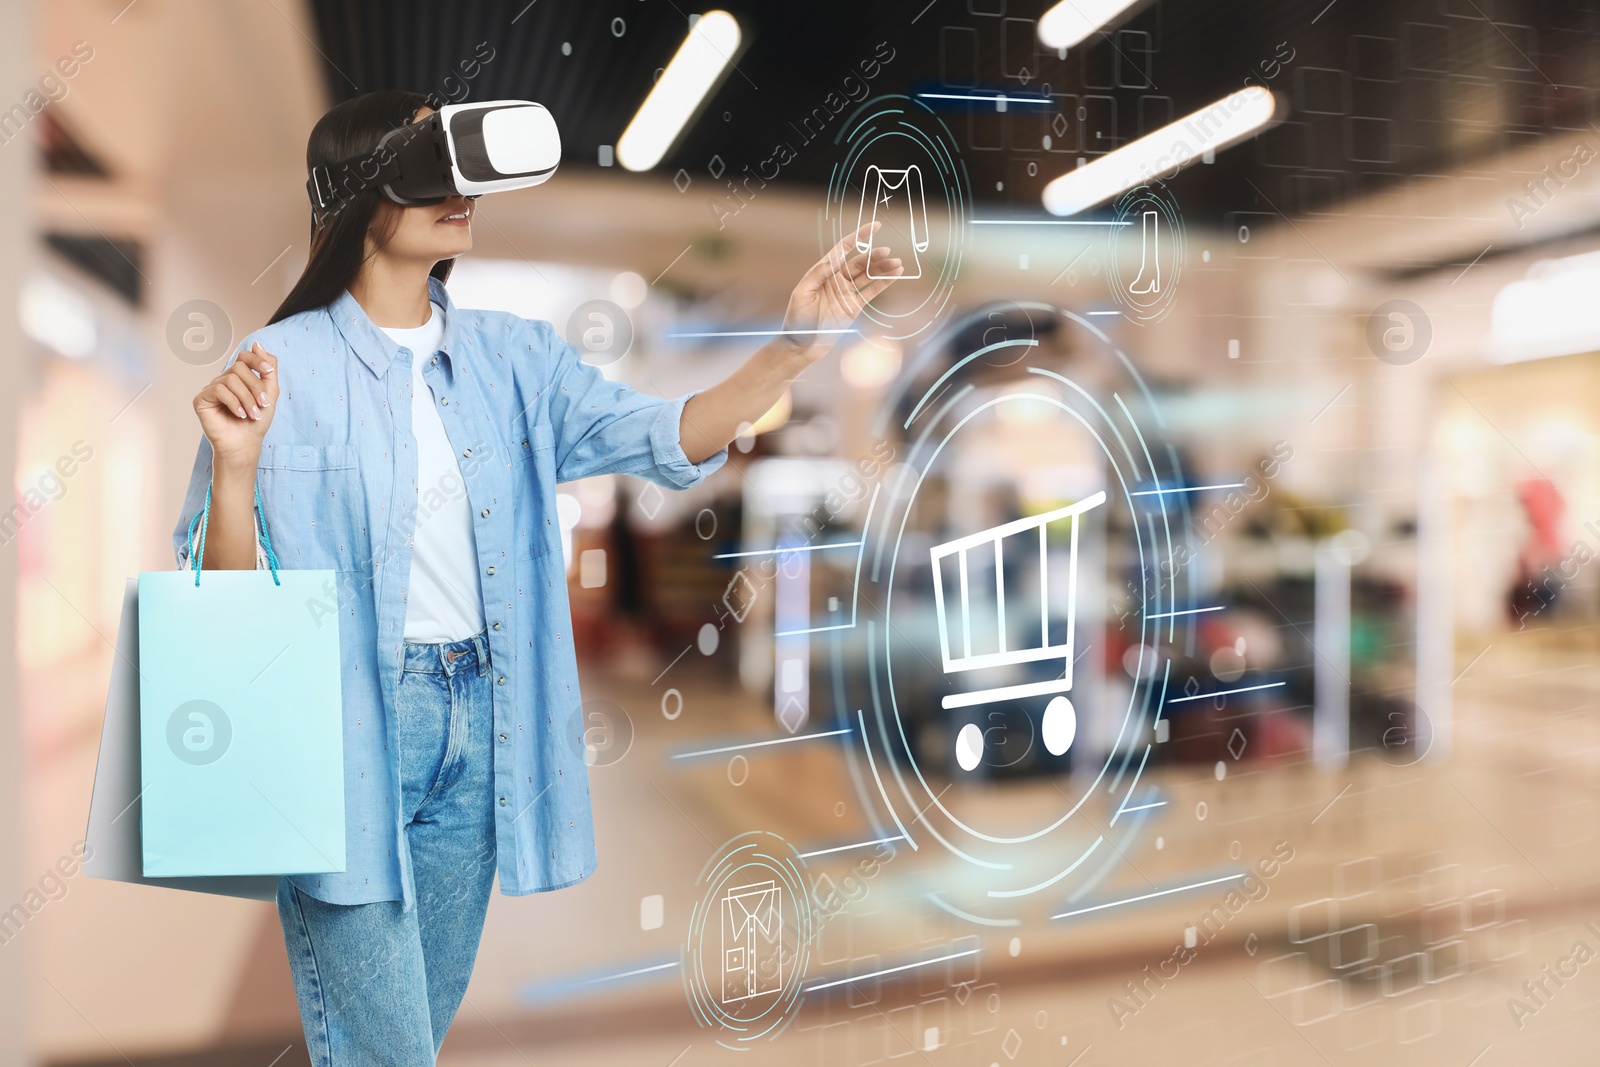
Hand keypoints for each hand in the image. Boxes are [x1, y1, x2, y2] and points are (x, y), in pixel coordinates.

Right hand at [193, 342, 278, 469]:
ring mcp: (211, 389)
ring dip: (247, 398)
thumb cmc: (256, 421)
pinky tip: (239, 415)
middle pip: (239, 367)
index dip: (257, 360)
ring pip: (230, 379)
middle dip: (255, 387)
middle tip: (263, 405)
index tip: (268, 372)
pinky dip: (234, 403)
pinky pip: (218, 390)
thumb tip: (256, 343)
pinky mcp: (201, 399)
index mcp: (239, 377)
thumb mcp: (270, 393)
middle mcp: (223, 380)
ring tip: (252, 414)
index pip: (244, 357)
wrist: (245, 444)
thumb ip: (268, 369)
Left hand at [776, 221, 903, 362]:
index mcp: (823, 271)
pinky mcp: (854, 306)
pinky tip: (895, 275)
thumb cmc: (797, 318)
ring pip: (868, 275)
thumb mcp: (803, 292)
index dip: (858, 237)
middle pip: (860, 262)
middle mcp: (837, 279)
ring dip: (883, 268)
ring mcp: (847, 292)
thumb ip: (819, 273)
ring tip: (897, 263)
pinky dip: (884, 283)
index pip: (843, 249)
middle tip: (888, 251)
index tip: (873, 227)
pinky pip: (872, 291)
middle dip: (875, 255)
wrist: (801, 344)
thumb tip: (837, 257)